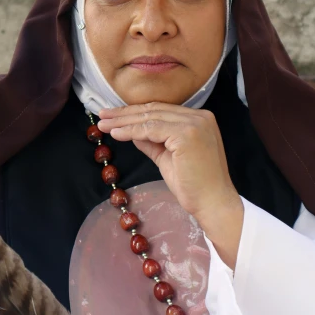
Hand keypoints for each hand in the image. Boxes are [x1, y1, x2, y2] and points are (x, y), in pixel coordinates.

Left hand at [98, 103, 242, 237]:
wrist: (212, 203)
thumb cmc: (194, 185)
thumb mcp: (168, 158)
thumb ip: (152, 142)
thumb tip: (132, 132)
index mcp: (199, 119)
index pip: (160, 111)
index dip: (134, 112)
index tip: (113, 116)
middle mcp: (200, 116)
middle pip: (154, 110)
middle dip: (125, 113)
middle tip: (102, 115)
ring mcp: (195, 123)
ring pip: (150, 118)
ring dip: (123, 121)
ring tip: (103, 124)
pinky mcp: (187, 134)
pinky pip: (151, 129)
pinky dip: (131, 131)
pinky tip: (116, 133)